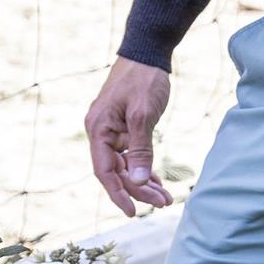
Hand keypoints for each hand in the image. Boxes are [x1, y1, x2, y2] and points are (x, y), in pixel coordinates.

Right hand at [85, 56, 175, 217]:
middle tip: (163, 203)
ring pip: (126, 164)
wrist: (148, 51)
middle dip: (139, 189)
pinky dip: (144, 166)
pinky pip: (131, 153)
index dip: (118, 194)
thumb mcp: (142, 115)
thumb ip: (140, 149)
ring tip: (165, 197)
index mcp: (98, 129)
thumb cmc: (143, 79)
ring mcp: (112, 129)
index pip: (105, 171)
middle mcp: (101, 131)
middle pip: (117, 171)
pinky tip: (157, 180)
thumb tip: (138, 183)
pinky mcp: (124, 126)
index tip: (133, 212)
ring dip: (143, 181)